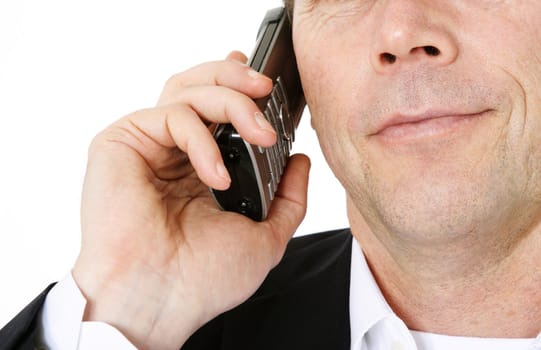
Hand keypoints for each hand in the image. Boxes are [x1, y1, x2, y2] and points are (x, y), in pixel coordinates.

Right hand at [72, 51, 309, 349]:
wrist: (159, 301)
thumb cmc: (201, 278)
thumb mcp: (264, 237)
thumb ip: (287, 198)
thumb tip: (300, 162)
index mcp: (201, 168)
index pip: (219, 110)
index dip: (241, 88)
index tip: (271, 87)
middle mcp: (174, 152)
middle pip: (201, 86)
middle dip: (238, 79)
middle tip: (268, 90)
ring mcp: (148, 145)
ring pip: (187, 90)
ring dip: (231, 102)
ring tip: (261, 135)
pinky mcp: (121, 143)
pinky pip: (170, 117)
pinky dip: (201, 140)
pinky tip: (216, 177)